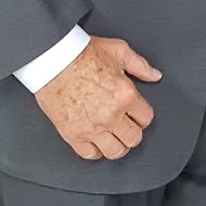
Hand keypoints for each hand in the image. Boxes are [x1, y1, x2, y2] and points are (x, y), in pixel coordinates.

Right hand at [36, 35, 160, 160]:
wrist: (51, 59)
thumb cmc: (80, 53)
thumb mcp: (118, 50)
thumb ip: (140, 65)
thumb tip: (155, 75)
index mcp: (125, 95)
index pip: (146, 118)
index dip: (142, 115)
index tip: (136, 113)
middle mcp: (110, 115)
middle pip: (133, 138)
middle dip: (133, 131)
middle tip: (126, 125)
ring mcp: (91, 127)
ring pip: (115, 152)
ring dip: (117, 145)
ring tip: (113, 136)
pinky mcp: (72, 134)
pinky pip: (90, 154)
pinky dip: (95, 150)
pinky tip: (95, 141)